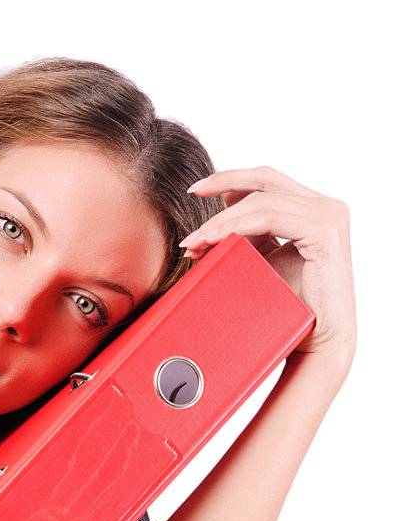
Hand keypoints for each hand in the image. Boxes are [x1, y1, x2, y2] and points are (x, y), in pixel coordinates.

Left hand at [181, 166, 355, 376]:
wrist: (316, 342)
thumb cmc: (290, 308)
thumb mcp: (262, 262)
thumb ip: (246, 239)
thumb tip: (208, 229)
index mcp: (313, 209)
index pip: (268, 180)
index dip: (231, 179)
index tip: (197, 190)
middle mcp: (326, 207)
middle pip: (265, 179)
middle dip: (223, 183)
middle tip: (192, 194)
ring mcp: (329, 216)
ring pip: (262, 201)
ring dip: (222, 219)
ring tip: (196, 240)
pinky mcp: (324, 232)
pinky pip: (269, 219)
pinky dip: (237, 228)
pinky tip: (214, 241)